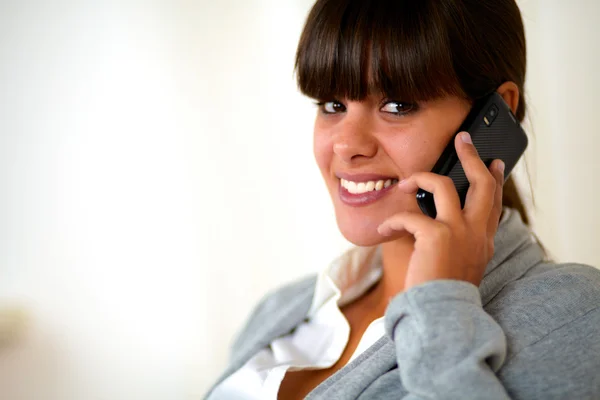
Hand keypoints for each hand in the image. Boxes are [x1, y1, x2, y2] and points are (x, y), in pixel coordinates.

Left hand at [377, 131, 504, 290]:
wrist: (441, 314)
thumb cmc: (444, 293)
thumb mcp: (461, 265)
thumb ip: (458, 243)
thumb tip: (439, 224)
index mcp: (483, 240)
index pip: (493, 202)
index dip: (494, 180)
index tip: (493, 163)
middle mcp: (476, 232)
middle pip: (481, 183)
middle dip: (471, 157)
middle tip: (463, 139)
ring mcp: (458, 232)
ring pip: (445, 186)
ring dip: (422, 178)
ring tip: (407, 182)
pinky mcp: (436, 236)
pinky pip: (410, 216)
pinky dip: (393, 220)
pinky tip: (384, 228)